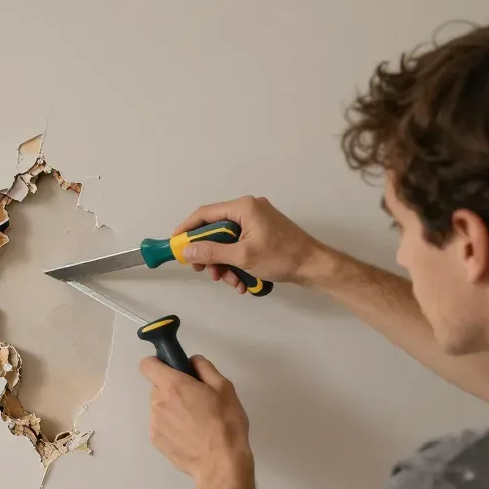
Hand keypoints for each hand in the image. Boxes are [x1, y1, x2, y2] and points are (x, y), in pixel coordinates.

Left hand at [140, 354, 251, 485]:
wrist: (220, 464)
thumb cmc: (226, 423)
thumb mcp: (224, 388)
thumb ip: (204, 368)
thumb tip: (191, 361)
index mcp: (173, 386)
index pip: (147, 365)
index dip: (158, 363)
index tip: (172, 369)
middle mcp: (158, 402)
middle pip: (157, 387)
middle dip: (172, 388)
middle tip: (195, 399)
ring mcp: (154, 423)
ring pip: (159, 407)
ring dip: (171, 408)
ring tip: (195, 421)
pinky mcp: (155, 441)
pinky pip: (160, 424)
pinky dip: (171, 426)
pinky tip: (189, 435)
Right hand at [174, 196, 324, 292]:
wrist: (314, 266)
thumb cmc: (282, 257)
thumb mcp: (242, 256)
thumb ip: (212, 252)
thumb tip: (188, 250)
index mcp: (243, 208)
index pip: (205, 214)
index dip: (187, 229)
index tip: (175, 243)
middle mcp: (248, 210)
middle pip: (215, 230)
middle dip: (209, 254)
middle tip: (204, 270)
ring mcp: (256, 222)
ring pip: (227, 242)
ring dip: (224, 264)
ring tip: (230, 281)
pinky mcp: (262, 234)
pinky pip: (239, 246)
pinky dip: (236, 263)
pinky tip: (242, 281)